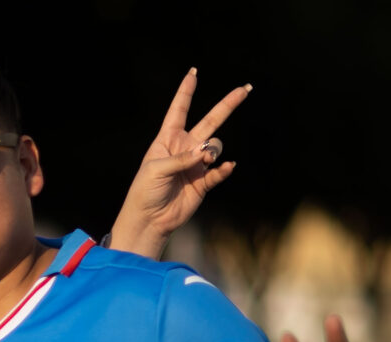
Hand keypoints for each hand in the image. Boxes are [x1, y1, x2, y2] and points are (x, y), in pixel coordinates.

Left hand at [111, 69, 250, 256]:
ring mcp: (196, 165)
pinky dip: (223, 169)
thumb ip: (182, 158)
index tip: (193, 73)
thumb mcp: (156, 169)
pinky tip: (225, 168)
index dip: (186, 92)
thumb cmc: (145, 191)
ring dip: (213, 151)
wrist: (150, 219)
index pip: (179, 110)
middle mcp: (185, 148)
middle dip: (228, 105)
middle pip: (211, 121)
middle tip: (245, 89)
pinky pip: (220, 171)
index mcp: (167, 140)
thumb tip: (206, 152)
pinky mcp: (204, 182)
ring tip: (203, 162)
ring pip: (216, 147)